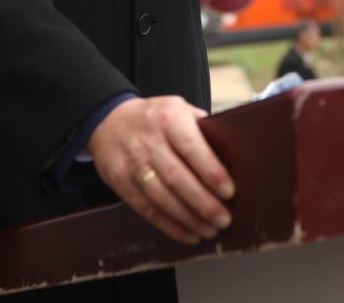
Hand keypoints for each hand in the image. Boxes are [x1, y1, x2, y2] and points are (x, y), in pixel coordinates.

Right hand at [86, 96, 234, 244]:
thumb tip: (235, 158)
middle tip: (224, 218)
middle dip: (203, 203)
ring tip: (210, 229)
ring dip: (189, 219)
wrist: (108, 122)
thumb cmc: (155, 118)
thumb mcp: (178, 110)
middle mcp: (148, 140)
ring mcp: (132, 164)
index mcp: (168, 118)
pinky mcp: (121, 184)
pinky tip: (189, 233)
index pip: (191, 146)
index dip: (211, 171)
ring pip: (162, 198)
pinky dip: (170, 226)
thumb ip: (202, 130)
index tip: (229, 191)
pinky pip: (147, 210)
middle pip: (176, 177)